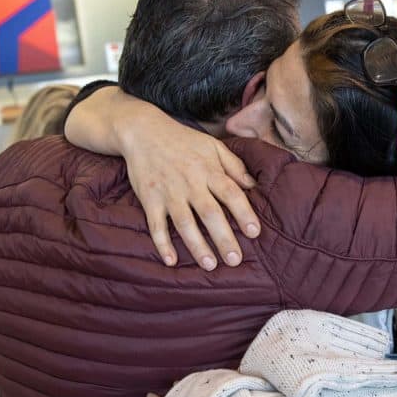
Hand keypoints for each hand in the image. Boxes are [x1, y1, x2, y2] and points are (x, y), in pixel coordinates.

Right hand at [115, 112, 260, 270]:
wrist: (142, 132)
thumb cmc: (184, 141)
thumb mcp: (213, 146)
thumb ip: (235, 166)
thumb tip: (254, 187)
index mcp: (209, 170)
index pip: (231, 193)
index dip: (244, 213)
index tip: (254, 233)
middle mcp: (190, 183)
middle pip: (210, 213)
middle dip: (223, 238)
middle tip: (235, 260)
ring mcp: (168, 193)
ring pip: (185, 223)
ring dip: (197, 245)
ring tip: (210, 265)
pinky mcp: (149, 199)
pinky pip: (156, 224)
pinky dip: (162, 243)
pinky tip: (171, 260)